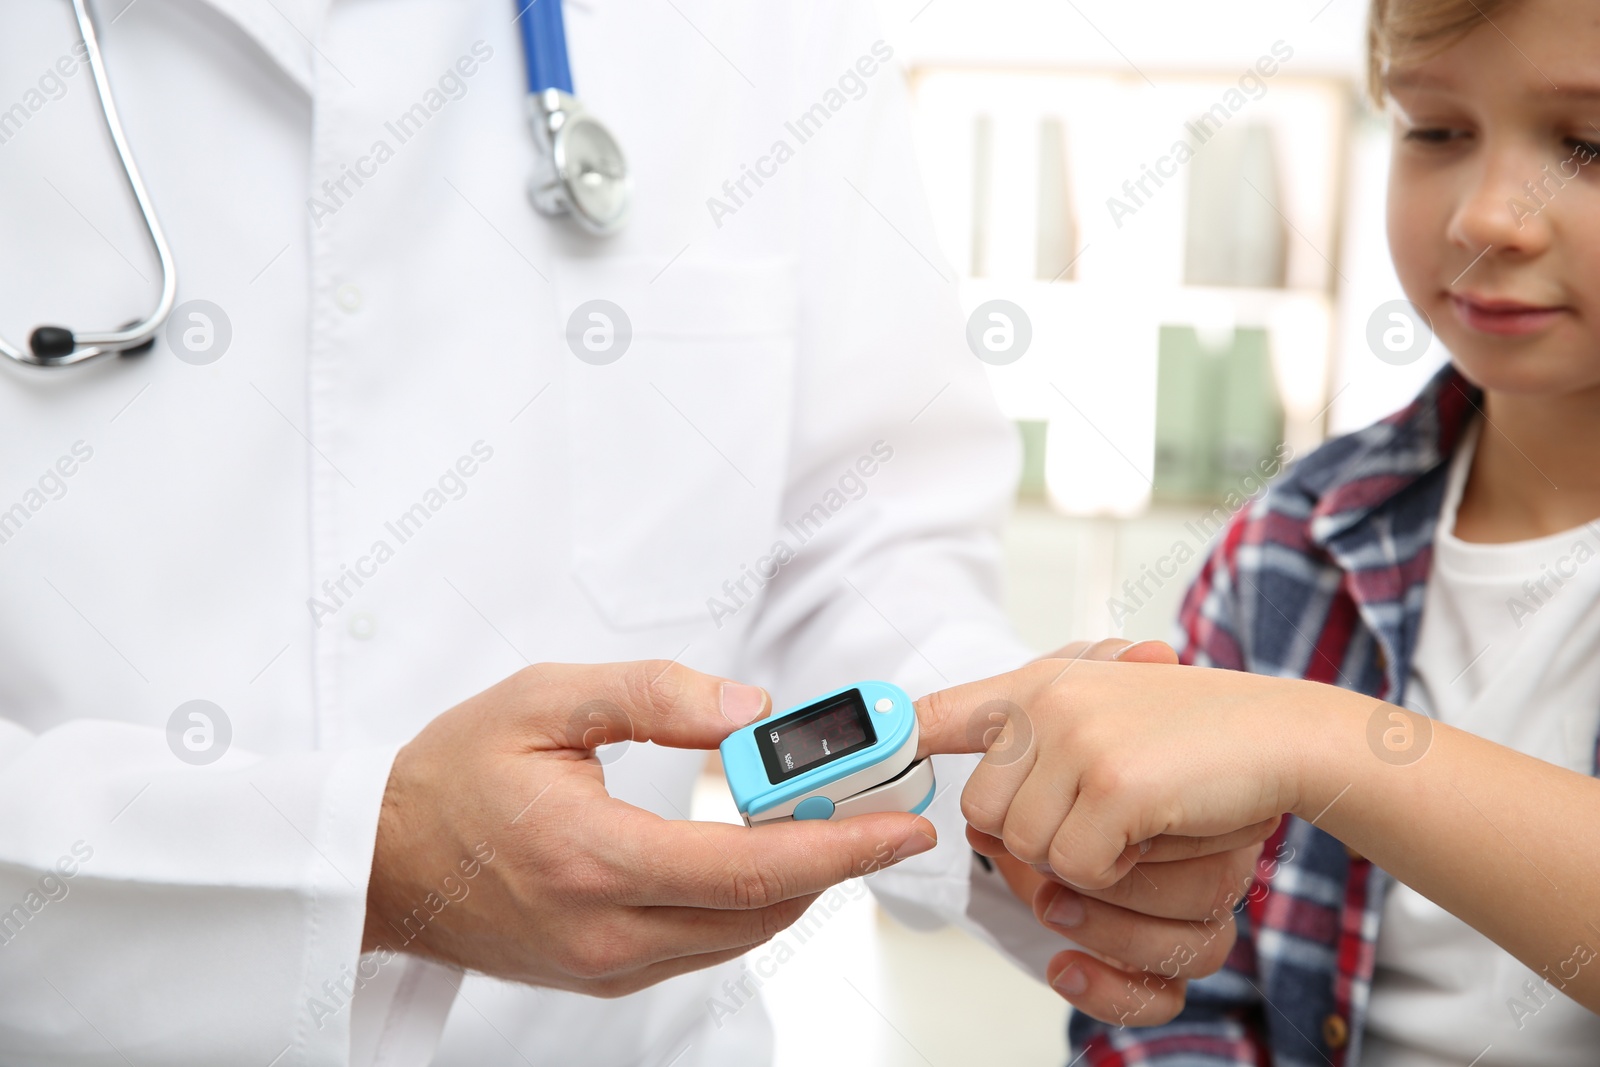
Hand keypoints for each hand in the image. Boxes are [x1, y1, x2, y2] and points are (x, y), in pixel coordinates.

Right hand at [364, 661, 937, 996]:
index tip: (901, 827)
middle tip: (876, 808)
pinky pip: (704, 947)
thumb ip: (653, 695)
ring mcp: (604, 965)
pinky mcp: (601, 975)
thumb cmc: (451, 774)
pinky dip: (750, 905)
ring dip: (798, 883)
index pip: (752, 868)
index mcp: (593, 858)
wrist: (380, 860)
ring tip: (828, 822)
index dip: (841, 848)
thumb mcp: (544, 700)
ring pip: (740, 937)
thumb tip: (749, 712)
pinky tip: (764, 858)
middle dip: (836, 860)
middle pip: (763, 911)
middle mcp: (605, 931)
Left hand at [918, 646, 1299, 1023]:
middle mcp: (1047, 701)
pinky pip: (1079, 870)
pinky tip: (1158, 829)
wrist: (1281, 737)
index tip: (853, 748)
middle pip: (984, 816)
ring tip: (1136, 822)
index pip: (941, 711)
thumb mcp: (1104, 719)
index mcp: (1039, 686)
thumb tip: (976, 821)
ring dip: (1083, 861)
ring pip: (1029, 851)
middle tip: (1099, 825)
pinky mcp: (1115, 786)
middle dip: (1035, 842)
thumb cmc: (1194, 742)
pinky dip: (1118, 874)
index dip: (893, 737)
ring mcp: (1079, 739)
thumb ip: (1038, 749)